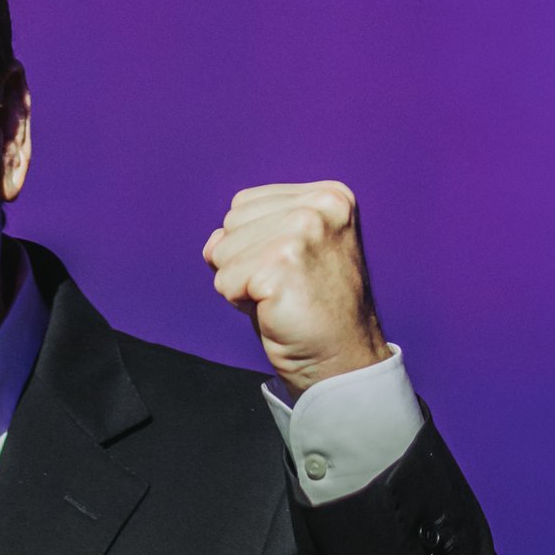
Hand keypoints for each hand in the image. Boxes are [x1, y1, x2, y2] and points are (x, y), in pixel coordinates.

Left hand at [202, 181, 389, 391]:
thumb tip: (211, 244)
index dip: (253, 244)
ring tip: (280, 298)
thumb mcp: (286, 257)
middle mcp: (319, 206)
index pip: (245, 203)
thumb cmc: (314, 311)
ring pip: (222, 252)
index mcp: (328, 196)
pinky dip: (240, 304)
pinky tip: (275, 310)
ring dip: (241, 284)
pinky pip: (225, 282)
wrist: (342, 358)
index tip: (291, 269)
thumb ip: (249, 235)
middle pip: (230, 223)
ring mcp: (303, 231)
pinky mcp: (282, 263)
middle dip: (245, 262)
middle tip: (286, 288)